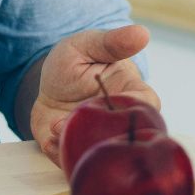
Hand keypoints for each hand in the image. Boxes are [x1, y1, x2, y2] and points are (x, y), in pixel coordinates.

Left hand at [31, 25, 158, 163]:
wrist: (47, 83)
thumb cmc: (76, 60)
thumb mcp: (89, 45)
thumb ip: (112, 42)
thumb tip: (142, 32)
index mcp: (131, 92)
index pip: (147, 104)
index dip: (136, 108)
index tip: (111, 101)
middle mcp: (118, 120)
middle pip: (125, 136)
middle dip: (100, 132)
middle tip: (73, 118)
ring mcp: (98, 138)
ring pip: (98, 153)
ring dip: (77, 144)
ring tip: (55, 127)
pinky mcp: (76, 150)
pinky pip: (73, 162)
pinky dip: (60, 153)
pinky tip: (48, 138)